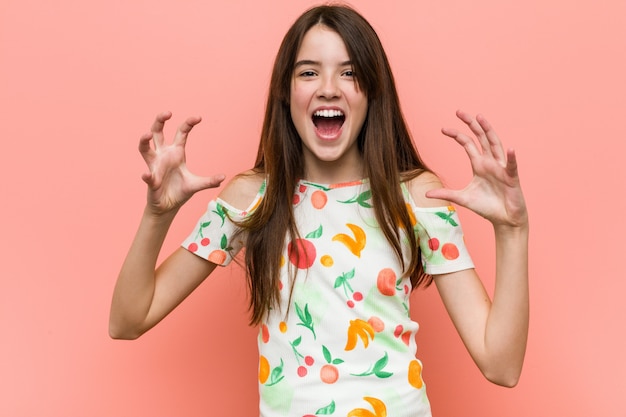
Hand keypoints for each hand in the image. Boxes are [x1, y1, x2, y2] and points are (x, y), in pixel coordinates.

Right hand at [138, 111, 224, 214]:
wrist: (168, 207)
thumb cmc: (180, 192)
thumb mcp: (196, 185)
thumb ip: (209, 181)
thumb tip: (223, 177)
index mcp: (176, 152)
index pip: (181, 133)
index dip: (188, 124)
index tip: (198, 117)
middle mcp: (163, 155)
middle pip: (157, 132)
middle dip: (160, 120)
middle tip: (167, 113)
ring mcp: (155, 166)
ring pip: (144, 148)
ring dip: (144, 141)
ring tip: (146, 135)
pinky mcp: (150, 180)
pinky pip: (148, 176)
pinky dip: (148, 176)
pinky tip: (148, 176)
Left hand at [426, 110, 527, 228]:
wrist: (504, 219)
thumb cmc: (487, 206)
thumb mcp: (462, 198)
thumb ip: (446, 194)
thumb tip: (426, 194)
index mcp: (479, 164)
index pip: (468, 144)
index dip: (457, 135)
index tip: (444, 129)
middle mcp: (490, 162)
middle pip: (481, 138)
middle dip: (471, 124)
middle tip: (459, 112)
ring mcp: (501, 168)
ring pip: (495, 145)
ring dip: (489, 131)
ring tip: (481, 118)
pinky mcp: (511, 179)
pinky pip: (512, 167)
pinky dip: (512, 158)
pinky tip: (510, 149)